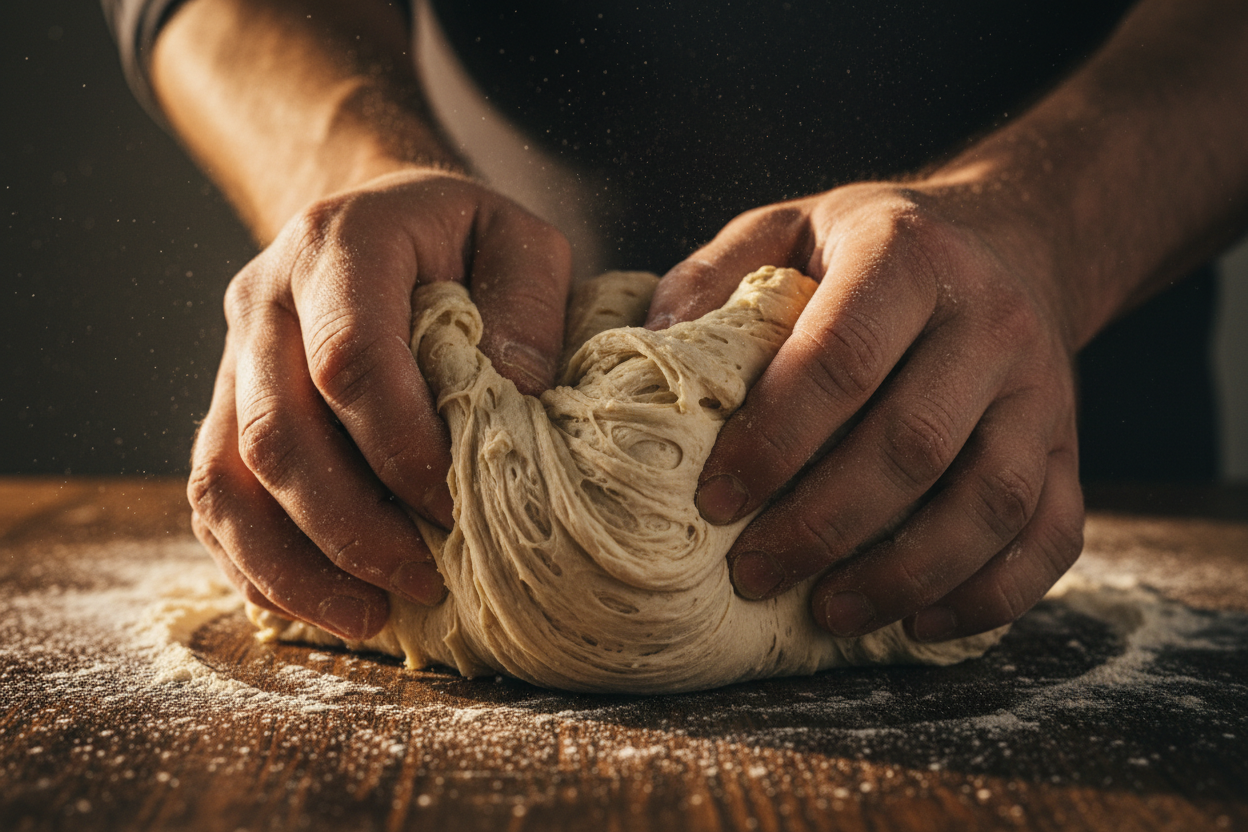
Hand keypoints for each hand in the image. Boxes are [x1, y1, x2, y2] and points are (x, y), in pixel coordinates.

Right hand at [188, 169, 571, 639]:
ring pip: (224, 479)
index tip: (459, 509)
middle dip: (351, 528)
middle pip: (276, 435)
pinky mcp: (223, 410)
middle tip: (426, 582)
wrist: (378, 215)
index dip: (402, 449)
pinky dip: (255, 564)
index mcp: (339, 246)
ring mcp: (232, 360)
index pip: (350, 359)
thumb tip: (514, 397)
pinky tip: (316, 605)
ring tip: (370, 619)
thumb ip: (529, 305)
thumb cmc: (462, 237)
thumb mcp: (521, 240)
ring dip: (292, 565)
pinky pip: (212, 499)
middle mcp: (265, 302)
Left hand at [646, 180, 1084, 642]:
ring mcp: (1044, 389)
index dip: (775, 438)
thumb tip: (656, 339)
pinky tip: (920, 623)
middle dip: (824, 523)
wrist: (1012, 240)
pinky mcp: (1070, 446)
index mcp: (909, 255)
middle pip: (914, 443)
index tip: (715, 500)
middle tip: (752, 572)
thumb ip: (719, 271)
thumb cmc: (874, 248)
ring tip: (827, 612)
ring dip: (905, 572)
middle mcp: (991, 320)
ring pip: (992, 500)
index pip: (842, 358)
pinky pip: (1053, 535)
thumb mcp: (790, 227)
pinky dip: (992, 594)